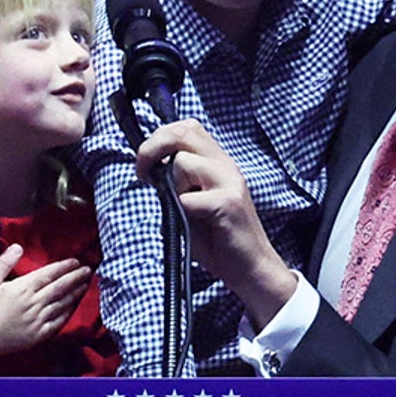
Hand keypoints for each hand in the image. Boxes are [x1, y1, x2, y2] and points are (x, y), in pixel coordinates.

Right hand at [0, 244, 92, 354]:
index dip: (64, 267)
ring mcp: (36, 321)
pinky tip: (72, 308)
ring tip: (85, 286)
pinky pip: (57, 324)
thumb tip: (18, 246)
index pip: (49, 274)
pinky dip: (67, 314)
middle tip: (89, 271)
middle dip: (76, 278)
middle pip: (60, 288)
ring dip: (75, 294)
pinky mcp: (36, 336)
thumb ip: (4, 262)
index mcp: (22, 288)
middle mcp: (33, 303)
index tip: (76, 262)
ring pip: (62, 305)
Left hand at [136, 119, 295, 324]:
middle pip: (183, 132)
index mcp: (218, 163)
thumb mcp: (193, 204)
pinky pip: (188, 198)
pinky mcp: (228, 204)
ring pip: (182, 163)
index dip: (159, 138)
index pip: (187, 127)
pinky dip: (181, 211)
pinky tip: (193, 225)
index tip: (147, 166)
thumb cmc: (219, 240)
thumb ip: (177, 185)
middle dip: (152, 149)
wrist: (252, 269)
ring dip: (171, 187)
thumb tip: (152, 171)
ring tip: (182, 209)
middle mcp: (226, 166)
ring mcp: (230, 182)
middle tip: (143, 173)